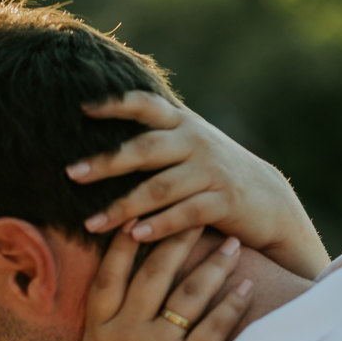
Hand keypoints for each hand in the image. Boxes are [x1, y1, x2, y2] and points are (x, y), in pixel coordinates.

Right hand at [0, 227, 250, 340]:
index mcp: (97, 337)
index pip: (107, 277)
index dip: (120, 244)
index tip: (135, 215)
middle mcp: (126, 337)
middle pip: (152, 274)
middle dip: (174, 239)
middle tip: (196, 212)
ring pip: (189, 295)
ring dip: (212, 266)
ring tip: (230, 243)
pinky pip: (214, 327)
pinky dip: (233, 305)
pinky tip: (248, 285)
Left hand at [68, 91, 329, 279]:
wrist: (269, 201)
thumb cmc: (214, 175)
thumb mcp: (188, 147)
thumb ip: (155, 139)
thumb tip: (100, 136)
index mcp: (182, 124)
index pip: (146, 105)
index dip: (116, 104)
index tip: (83, 108)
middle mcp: (196, 142)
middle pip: (145, 149)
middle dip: (107, 162)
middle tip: (72, 173)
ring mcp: (212, 170)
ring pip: (160, 187)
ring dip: (124, 207)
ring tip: (92, 224)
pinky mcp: (225, 200)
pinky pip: (186, 214)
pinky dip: (159, 226)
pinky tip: (133, 236)